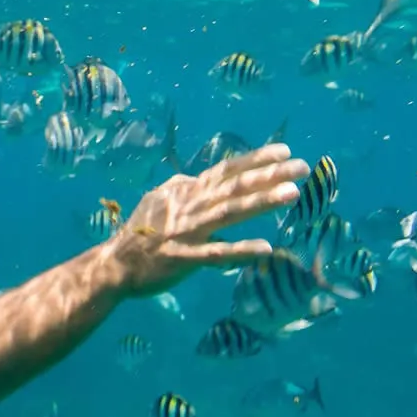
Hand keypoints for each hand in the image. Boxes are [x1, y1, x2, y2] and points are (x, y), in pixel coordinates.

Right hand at [107, 145, 308, 296]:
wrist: (114, 265)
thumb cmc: (140, 233)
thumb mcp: (159, 201)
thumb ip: (181, 188)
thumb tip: (195, 178)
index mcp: (187, 192)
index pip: (227, 170)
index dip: (257, 159)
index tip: (286, 151)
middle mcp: (190, 206)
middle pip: (235, 186)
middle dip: (270, 175)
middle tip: (302, 167)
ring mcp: (187, 231)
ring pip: (230, 213)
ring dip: (262, 202)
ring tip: (293, 194)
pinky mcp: (183, 258)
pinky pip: (216, 254)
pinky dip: (240, 249)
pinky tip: (266, 249)